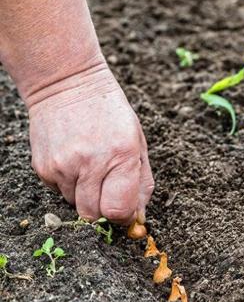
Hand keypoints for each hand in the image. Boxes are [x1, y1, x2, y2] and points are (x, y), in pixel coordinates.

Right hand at [28, 65, 153, 224]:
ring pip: (77, 206)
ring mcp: (63, 166)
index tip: (126, 209)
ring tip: (91, 167)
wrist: (66, 83)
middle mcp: (90, 164)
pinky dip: (70, 185)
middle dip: (105, 209)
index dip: (123, 216)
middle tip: (109, 189)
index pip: (118, 211)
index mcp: (121, 156)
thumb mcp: (138, 143)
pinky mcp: (43, 168)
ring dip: (87, 196)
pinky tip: (75, 161)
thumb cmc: (110, 113)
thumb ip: (142, 183)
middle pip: (94, 216)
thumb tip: (139, 218)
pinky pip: (60, 193)